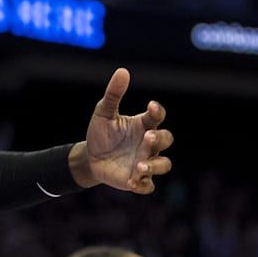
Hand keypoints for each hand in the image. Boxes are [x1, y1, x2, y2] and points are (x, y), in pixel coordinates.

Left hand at [82, 67, 173, 193]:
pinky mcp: (137, 179)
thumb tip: (122, 71)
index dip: (157, 112)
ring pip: (163, 164)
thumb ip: (114, 94)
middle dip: (159, 139)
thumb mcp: (103, 112)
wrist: (91, 157)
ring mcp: (145, 162)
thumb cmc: (101, 133)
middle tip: (146, 137)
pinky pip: (148, 186)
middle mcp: (148, 144)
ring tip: (139, 166)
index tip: (151, 106)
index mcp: (142, 125)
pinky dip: (142, 185)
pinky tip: (131, 182)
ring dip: (154, 165)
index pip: (157, 117)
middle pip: (166, 140)